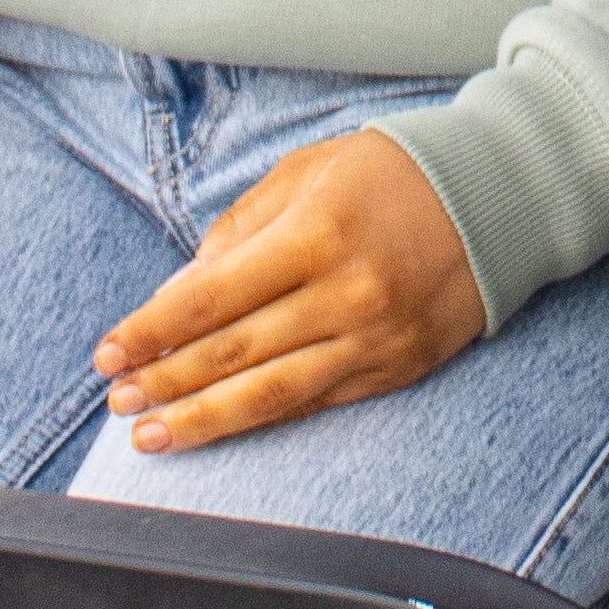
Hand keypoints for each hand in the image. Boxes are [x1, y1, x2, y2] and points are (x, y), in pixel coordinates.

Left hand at [94, 128, 485, 451]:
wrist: (500, 195)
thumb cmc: (391, 174)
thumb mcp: (307, 173)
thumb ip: (239, 231)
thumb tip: (181, 295)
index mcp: (316, 234)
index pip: (211, 297)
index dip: (152, 331)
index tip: (108, 353)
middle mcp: (347, 293)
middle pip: (234, 353)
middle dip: (165, 381)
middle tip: (118, 401)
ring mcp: (377, 337)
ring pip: (273, 393)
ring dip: (203, 419)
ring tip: (152, 436)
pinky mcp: (400, 366)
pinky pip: (318, 402)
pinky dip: (264, 418)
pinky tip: (223, 427)